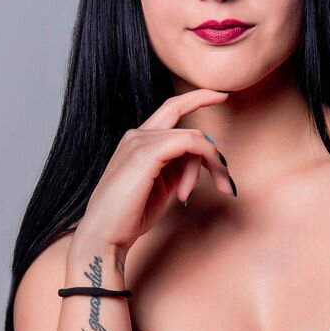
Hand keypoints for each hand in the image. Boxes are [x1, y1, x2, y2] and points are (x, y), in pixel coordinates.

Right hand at [73, 88, 238, 254]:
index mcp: (138, 140)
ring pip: (192, 138)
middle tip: (225, 183)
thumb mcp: (161, 186)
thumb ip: (178, 167)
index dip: (198, 97)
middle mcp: (137, 135)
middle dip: (212, 144)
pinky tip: (188, 189)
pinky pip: (189, 144)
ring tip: (186, 197)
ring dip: (204, 168)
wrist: (104, 235)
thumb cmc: (129, 216)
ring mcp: (139, 142)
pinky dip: (201, 162)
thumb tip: (201, 158)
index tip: (222, 95)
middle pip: (187, 124)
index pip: (171, 107)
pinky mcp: (145, 154)